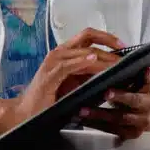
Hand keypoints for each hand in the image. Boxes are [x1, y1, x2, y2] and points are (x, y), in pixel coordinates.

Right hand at [0, 28, 123, 140]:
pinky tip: (93, 61)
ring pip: (82, 51)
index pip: (89, 36)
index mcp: (65, 53)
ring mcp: (53, 62)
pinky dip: (81, 61)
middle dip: (109, 42)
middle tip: (125, 53)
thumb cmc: (48, 99)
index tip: (124, 45)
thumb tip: (111, 71)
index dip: (107, 38)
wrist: (25, 112)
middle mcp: (59, 53)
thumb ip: (88, 74)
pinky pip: (68, 65)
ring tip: (116, 62)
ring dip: (102, 56)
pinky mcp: (50, 75)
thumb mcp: (74, 84)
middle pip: (88, 37)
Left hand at [78, 67, 149, 139]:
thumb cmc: (144, 97)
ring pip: (113, 124)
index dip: (121, 96)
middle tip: (85, 106)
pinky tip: (84, 120)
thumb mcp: (147, 87)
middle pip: (122, 115)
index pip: (134, 99)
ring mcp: (133, 130)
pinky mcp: (126, 136)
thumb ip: (146, 79)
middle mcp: (141, 118)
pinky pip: (109, 131)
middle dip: (103, 111)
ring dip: (96, 118)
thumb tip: (147, 69)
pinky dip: (96, 125)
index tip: (107, 92)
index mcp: (146, 103)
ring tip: (82, 111)